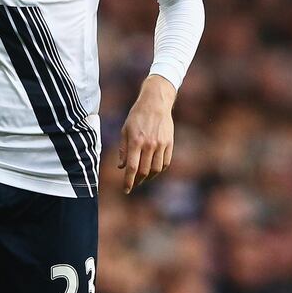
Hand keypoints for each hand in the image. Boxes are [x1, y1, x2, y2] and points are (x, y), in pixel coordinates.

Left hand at [118, 75, 176, 193]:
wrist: (156, 102)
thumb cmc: (137, 116)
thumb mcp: (125, 130)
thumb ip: (123, 150)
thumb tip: (122, 167)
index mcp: (136, 142)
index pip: (132, 168)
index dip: (128, 181)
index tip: (126, 190)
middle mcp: (149, 145)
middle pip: (144, 171)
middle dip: (137, 181)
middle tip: (133, 184)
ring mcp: (161, 145)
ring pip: (156, 169)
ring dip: (149, 176)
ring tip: (143, 177)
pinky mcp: (170, 143)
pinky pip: (166, 162)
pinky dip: (159, 169)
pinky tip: (153, 169)